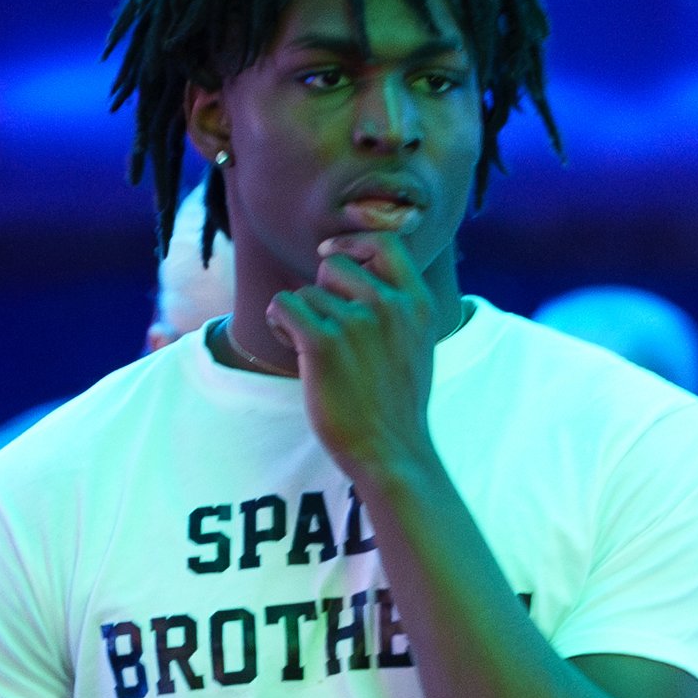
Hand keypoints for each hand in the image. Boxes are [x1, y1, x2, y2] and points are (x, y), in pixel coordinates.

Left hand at [268, 222, 444, 488]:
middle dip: (321, 292)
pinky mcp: (323, 343)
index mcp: (417, 304)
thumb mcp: (416, 347)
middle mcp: (389, 306)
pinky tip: (293, 347)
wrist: (391, 454)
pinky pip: (283, 305)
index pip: (384, 243)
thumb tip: (361, 273)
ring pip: (305, 293)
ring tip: (315, 354)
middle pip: (333, 266)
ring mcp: (357, 323)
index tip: (330, 255)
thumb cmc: (397, 407)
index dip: (351, 244)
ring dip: (301, 318)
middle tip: (324, 329)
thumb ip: (398, 309)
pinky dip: (280, 324)